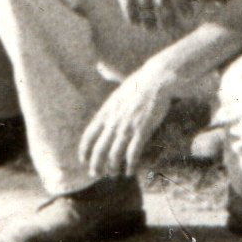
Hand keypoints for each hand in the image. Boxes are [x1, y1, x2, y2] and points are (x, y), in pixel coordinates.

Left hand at [76, 56, 190, 182]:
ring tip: (115, 174)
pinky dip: (131, 165)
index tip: (83, 160)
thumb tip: (99, 66)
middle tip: (95, 174)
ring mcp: (127, 127)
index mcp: (105, 112)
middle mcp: (113, 122)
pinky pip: (133, 153)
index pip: (88, 136)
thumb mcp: (119, 84)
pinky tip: (131, 171)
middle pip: (99, 150)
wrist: (157, 80)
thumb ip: (107, 80)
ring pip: (115, 155)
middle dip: (96, 165)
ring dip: (113, 168)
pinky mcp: (142, 130)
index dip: (84, 150)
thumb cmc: (140, 82)